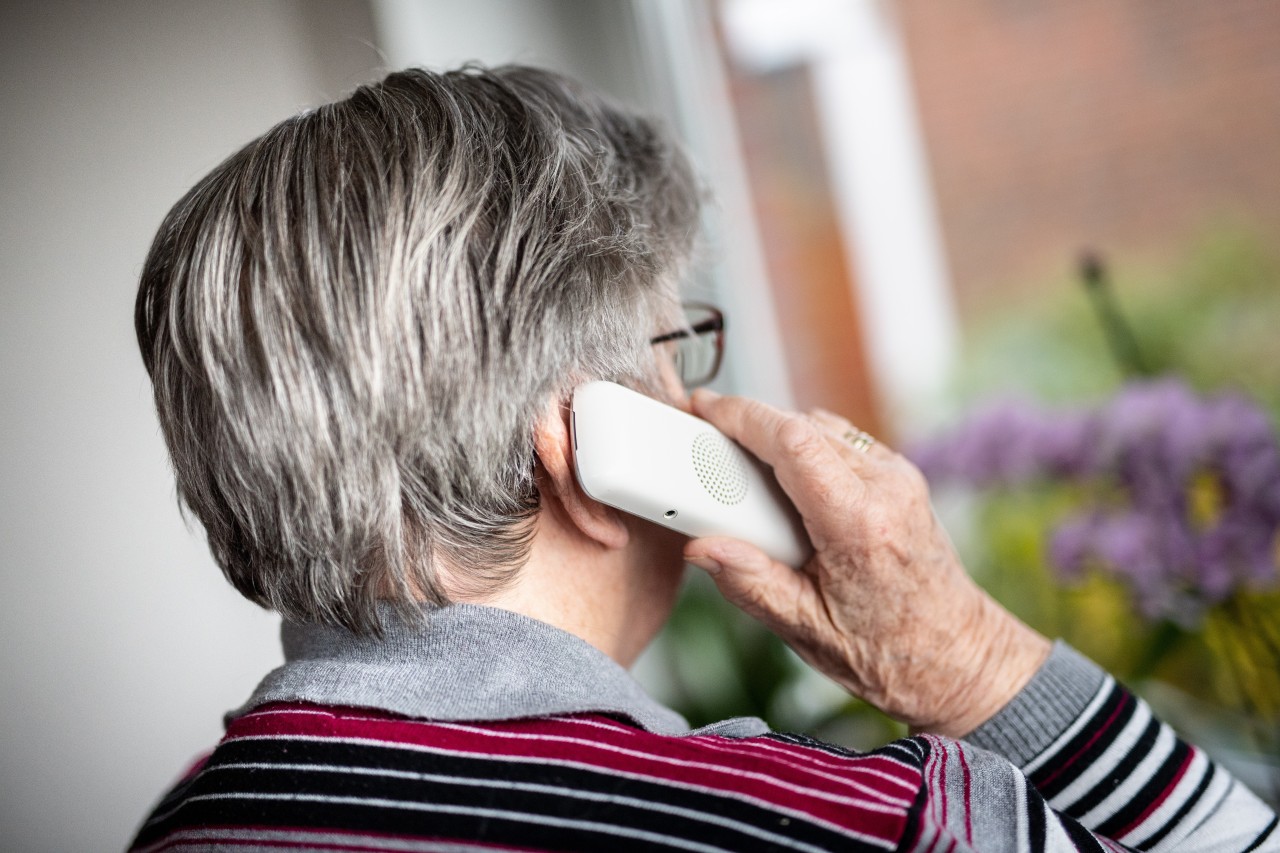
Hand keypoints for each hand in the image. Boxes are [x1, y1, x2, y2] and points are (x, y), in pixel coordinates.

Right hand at [683, 390, 1050, 736]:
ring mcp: (900, 477)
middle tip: (708, 445)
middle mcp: (887, 488)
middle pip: (803, 424)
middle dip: (750, 424)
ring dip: (778, 436)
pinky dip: (805, 448)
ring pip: (823, 427)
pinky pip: (841, 441)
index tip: (705, 409)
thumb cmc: (890, 655)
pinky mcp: (901, 477)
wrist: (958, 659)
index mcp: (860, 525)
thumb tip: (701, 548)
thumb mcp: (807, 630)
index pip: (793, 441)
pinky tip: (785, 485)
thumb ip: (751, 584)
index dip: (742, 416)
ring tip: (745, 476)